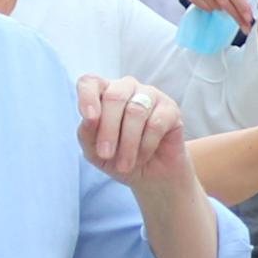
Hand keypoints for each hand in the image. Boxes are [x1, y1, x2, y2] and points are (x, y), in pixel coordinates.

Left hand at [74, 74, 189, 186]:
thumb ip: (86, 134)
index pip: (89, 82)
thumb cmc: (118, 158)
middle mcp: (125, 88)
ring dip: (128, 143)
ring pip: (135, 111)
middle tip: (106, 155)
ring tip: (125, 165)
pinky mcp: (170, 108)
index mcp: (102, 94)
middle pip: (114, 97)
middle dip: (108, 130)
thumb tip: (89, 120)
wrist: (151, 175)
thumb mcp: (94, 152)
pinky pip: (155, 123)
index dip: (87, 97)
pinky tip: (142, 157)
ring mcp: (149, 95)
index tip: (89, 118)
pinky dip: (146, 145)